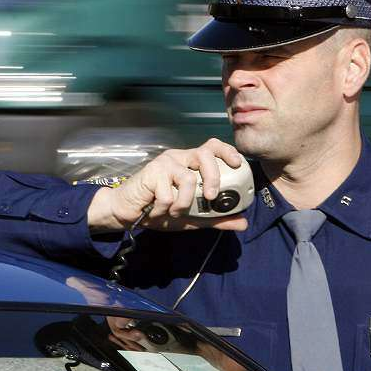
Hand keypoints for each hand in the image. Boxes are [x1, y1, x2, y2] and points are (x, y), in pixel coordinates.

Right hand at [87, 138, 248, 232]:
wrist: (126, 213)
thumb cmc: (159, 209)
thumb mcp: (193, 217)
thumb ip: (217, 219)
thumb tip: (243, 223)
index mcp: (191, 163)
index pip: (212, 147)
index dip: (227, 151)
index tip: (238, 164)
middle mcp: (179, 158)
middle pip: (205, 154)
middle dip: (213, 176)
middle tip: (211, 196)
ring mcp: (165, 163)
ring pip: (188, 178)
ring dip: (183, 203)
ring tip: (172, 211)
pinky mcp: (152, 172)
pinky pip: (169, 194)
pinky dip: (165, 209)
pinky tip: (155, 209)